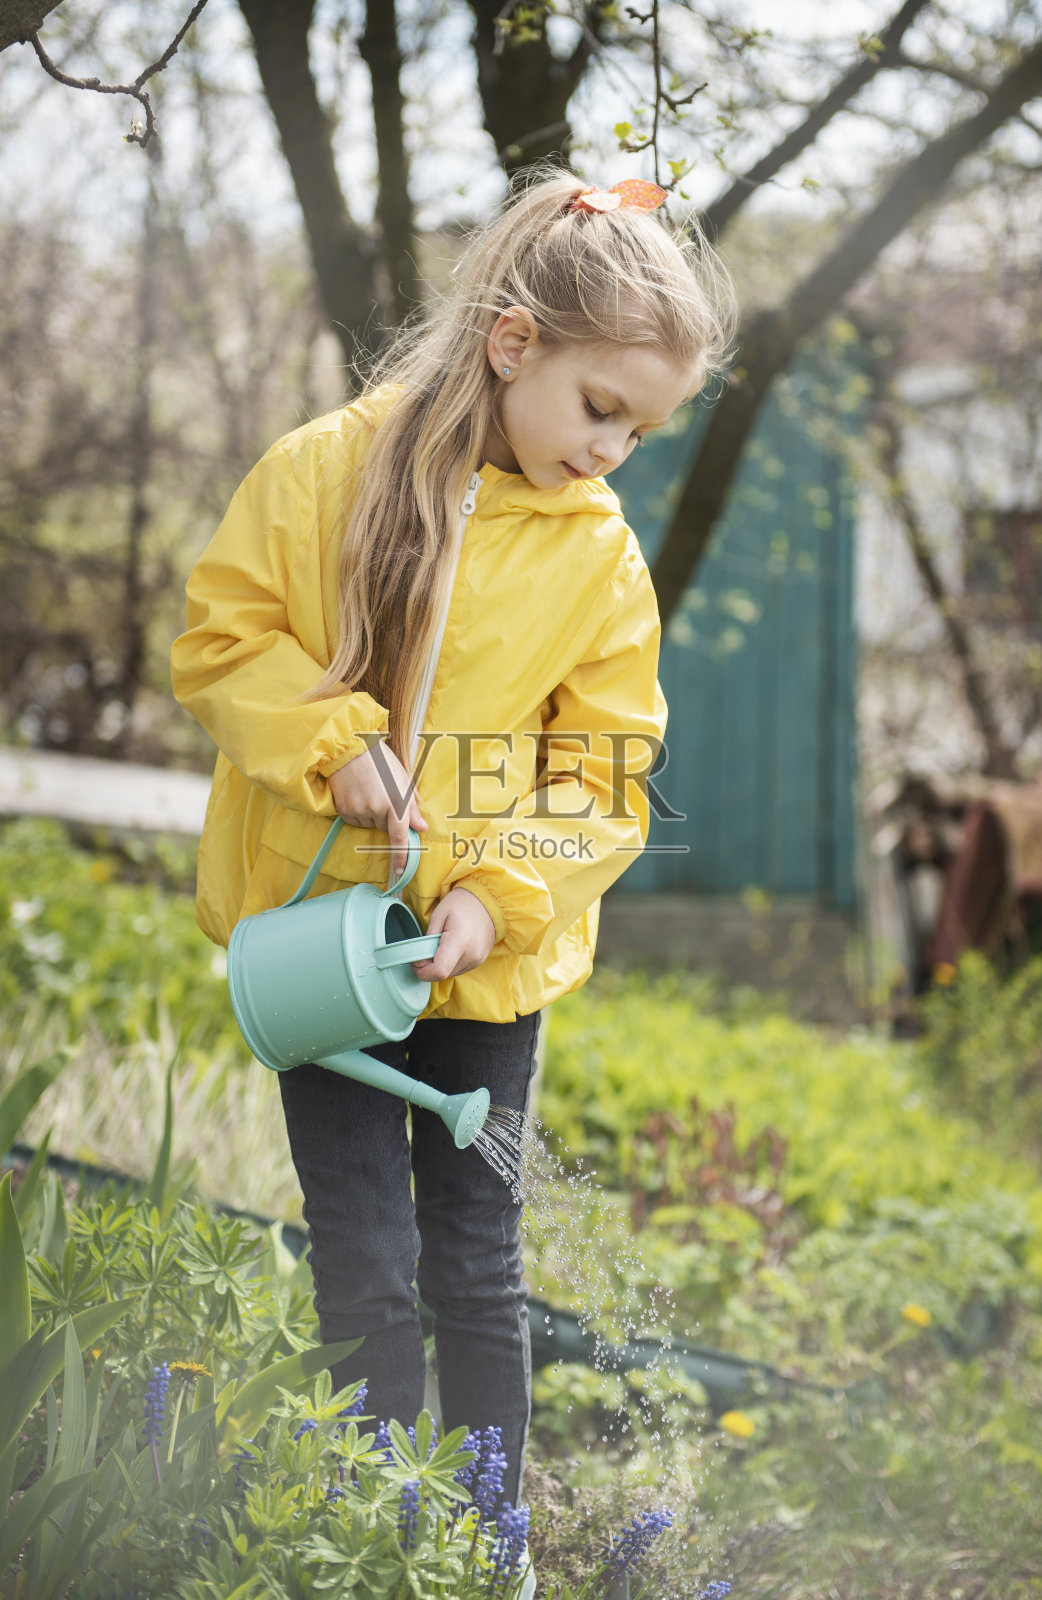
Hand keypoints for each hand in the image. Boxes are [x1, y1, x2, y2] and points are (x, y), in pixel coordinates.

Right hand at [327, 741, 425, 878]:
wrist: (350, 748)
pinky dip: (358, 812)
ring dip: (371, 814)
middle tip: (382, 794)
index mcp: (395, 801)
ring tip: (369, 790)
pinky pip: (355, 820)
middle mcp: (376, 809)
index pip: (400, 837)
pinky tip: (357, 793)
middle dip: (386, 817)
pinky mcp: (344, 809)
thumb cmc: (380, 761)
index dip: (401, 856)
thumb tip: (420, 828)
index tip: (401, 871)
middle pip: (384, 828)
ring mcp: (358, 809)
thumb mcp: (402, 779)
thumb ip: (412, 806)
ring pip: (369, 824)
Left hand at [413, 887, 496, 981]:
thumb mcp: (438, 914)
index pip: (439, 971)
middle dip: (429, 966)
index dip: (423, 971)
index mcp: (460, 941)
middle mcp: (471, 955)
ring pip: (449, 974)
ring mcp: (477, 960)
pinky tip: (451, 947)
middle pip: (442, 975)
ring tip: (441, 944)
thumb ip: (427, 939)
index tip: (417, 960)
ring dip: (439, 965)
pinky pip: (457, 969)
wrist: (488, 903)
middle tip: (426, 948)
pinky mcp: (479, 962)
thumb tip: (419, 959)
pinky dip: (449, 963)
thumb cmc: (462, 904)